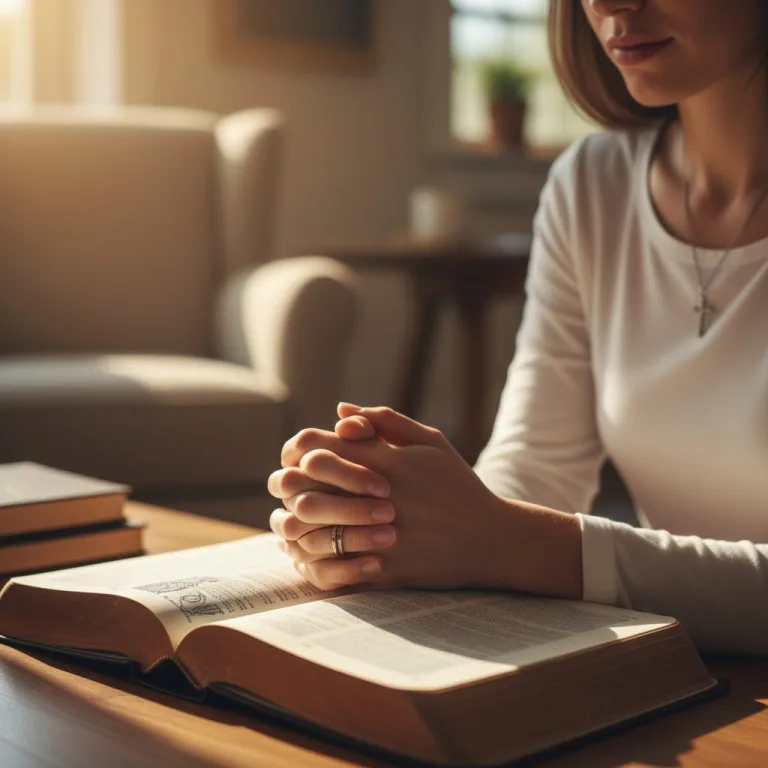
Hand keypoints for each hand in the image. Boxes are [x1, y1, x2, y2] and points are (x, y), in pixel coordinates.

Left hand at [271, 406, 581, 595]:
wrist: (489, 539)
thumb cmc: (457, 485)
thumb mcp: (431, 442)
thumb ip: (385, 420)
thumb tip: (340, 411)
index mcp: (385, 461)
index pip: (317, 445)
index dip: (299, 448)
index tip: (302, 454)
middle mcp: (377, 496)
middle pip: (304, 482)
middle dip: (289, 480)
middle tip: (289, 483)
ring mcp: (378, 535)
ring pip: (310, 526)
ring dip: (295, 518)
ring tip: (296, 515)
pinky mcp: (382, 568)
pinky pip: (330, 563)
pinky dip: (313, 555)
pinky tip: (313, 547)